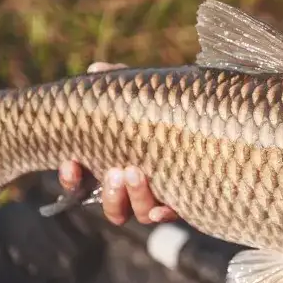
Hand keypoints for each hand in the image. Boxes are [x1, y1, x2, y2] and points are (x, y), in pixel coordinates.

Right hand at [58, 62, 178, 225]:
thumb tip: (96, 69)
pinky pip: (173, 213)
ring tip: (135, 170)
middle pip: (114, 207)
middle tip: (115, 170)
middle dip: (111, 193)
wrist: (211, 117)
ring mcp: (161, 196)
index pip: (84, 184)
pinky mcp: (186, 199)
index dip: (72, 179)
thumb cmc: (167, 107)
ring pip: (140, 212)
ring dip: (134, 196)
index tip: (71, 163)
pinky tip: (161, 209)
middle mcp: (136, 188)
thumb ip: (119, 84)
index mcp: (116, 165)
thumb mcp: (143, 94)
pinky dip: (164, 212)